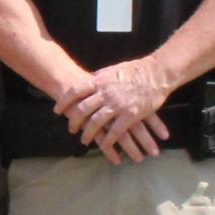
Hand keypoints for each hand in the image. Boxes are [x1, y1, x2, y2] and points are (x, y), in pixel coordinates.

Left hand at [58, 57, 172, 157]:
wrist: (157, 72)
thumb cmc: (135, 70)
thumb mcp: (112, 70)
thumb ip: (99, 78)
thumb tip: (89, 80)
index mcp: (99, 81)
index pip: (75, 91)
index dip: (64, 102)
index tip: (57, 111)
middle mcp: (105, 93)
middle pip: (82, 109)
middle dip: (74, 121)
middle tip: (71, 129)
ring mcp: (117, 104)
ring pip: (96, 123)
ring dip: (88, 134)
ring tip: (83, 140)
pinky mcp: (130, 115)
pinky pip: (115, 131)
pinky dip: (108, 140)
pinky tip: (105, 145)